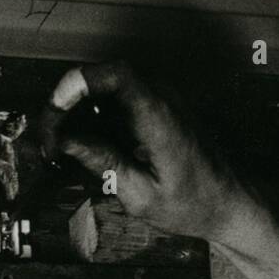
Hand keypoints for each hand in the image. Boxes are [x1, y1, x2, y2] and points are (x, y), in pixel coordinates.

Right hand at [40, 61, 260, 245]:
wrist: (230, 204)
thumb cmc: (193, 204)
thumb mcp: (141, 194)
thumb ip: (103, 161)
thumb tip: (64, 140)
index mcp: (159, 115)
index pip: (114, 73)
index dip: (77, 83)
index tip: (54, 109)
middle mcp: (161, 98)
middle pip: (103, 79)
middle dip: (69, 104)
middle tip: (49, 139)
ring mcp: (160, 101)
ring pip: (106, 91)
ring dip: (79, 114)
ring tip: (59, 148)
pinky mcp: (156, 111)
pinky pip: (118, 104)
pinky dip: (96, 120)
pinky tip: (82, 147)